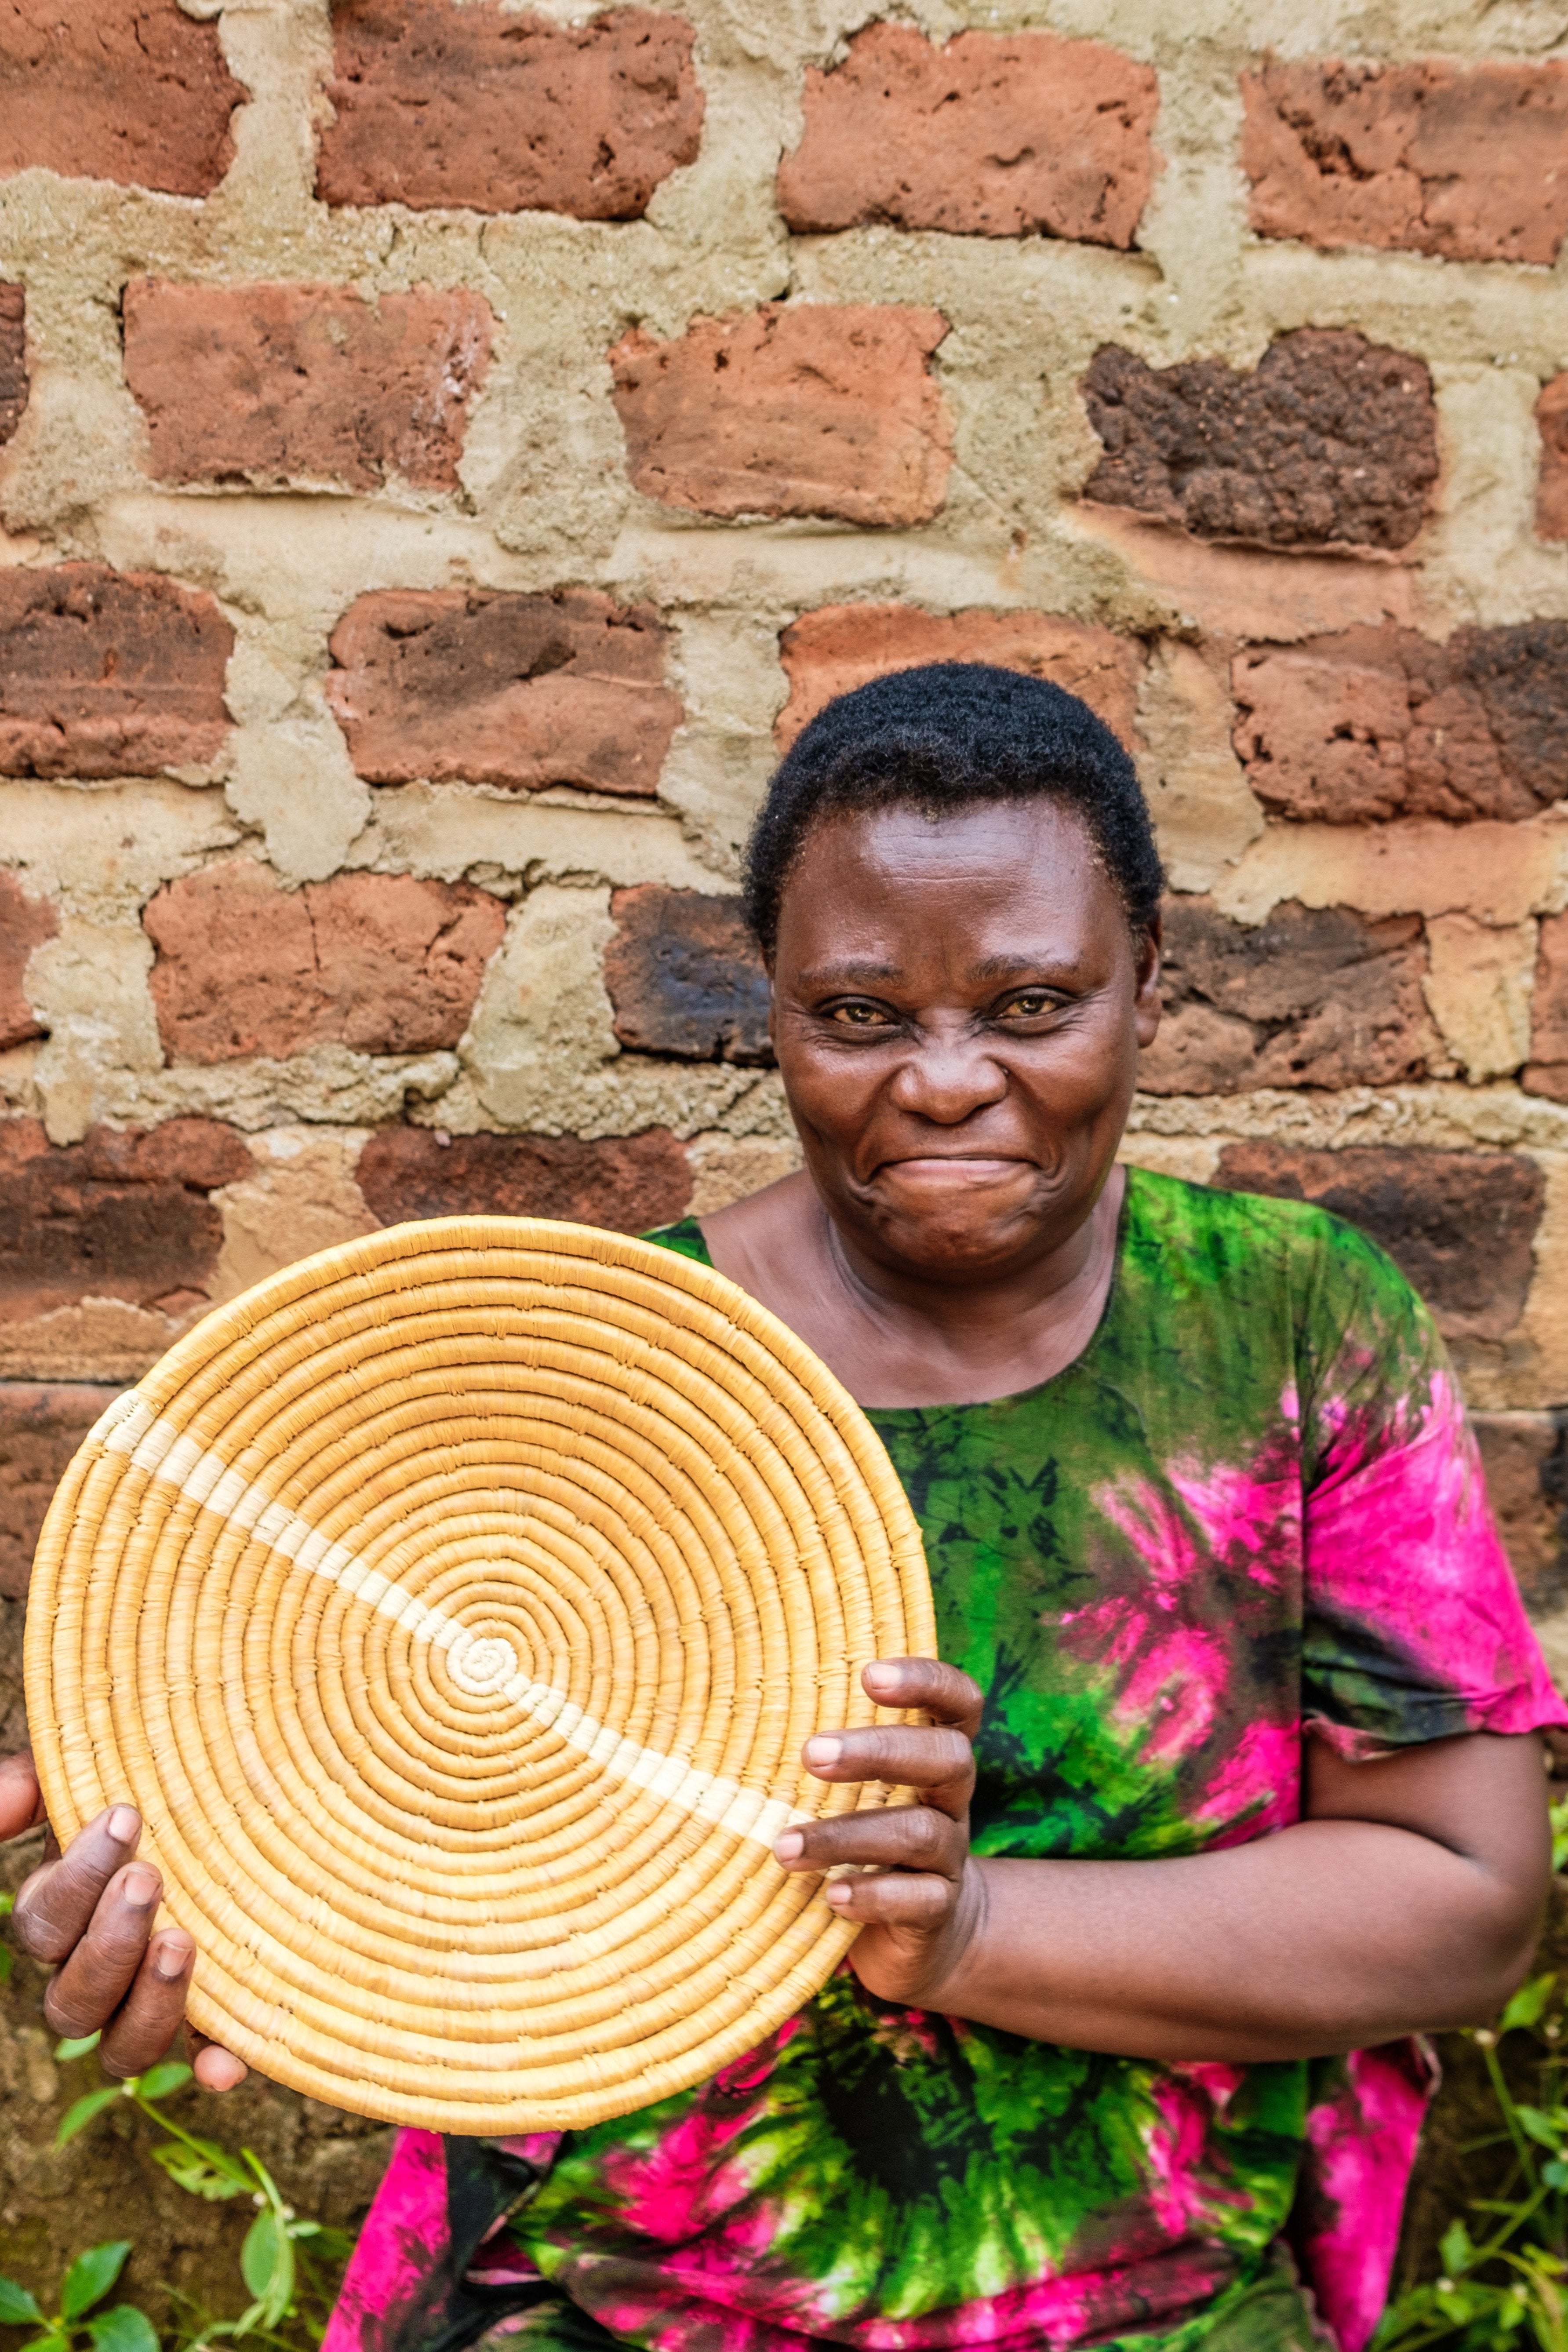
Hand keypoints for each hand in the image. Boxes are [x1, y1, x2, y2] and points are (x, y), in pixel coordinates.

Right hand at [1, 1754, 245, 2089]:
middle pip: (73, 2002)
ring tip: (181, 1941)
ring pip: (121, 2047)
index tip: (126, 1814)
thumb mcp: (86, 1772)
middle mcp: (92, 1975)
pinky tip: (225, 2065)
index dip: (76, 1880)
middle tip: (148, 1878)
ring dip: (149, 2004)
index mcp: (60, 1919)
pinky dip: (208, 2063)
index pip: (43, 1924)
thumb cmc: (145, 1787)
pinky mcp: (205, 2018)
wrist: (224, 1801)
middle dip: (107, 1943)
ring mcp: (144, 2004)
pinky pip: (199, 2056)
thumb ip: (33, 1785)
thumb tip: (1, 1804)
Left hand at [773, 1658, 984, 2009]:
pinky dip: (873, 1896)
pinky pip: (919, 1900)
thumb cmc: (864, 1838)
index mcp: (933, 1754)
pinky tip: (831, 1898)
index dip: (926, 1680)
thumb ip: (823, 1754)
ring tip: (785, 1847)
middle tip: (812, 1754)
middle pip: (947, 1757)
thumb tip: (727, 1712)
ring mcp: (949, 1857)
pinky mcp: (938, 1912)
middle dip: (879, 1751)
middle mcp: (950, 1799)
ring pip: (920, 1833)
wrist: (925, 1936)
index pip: (958, 1703)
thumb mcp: (852, 1790)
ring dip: (847, 1836)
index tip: (870, 1676)